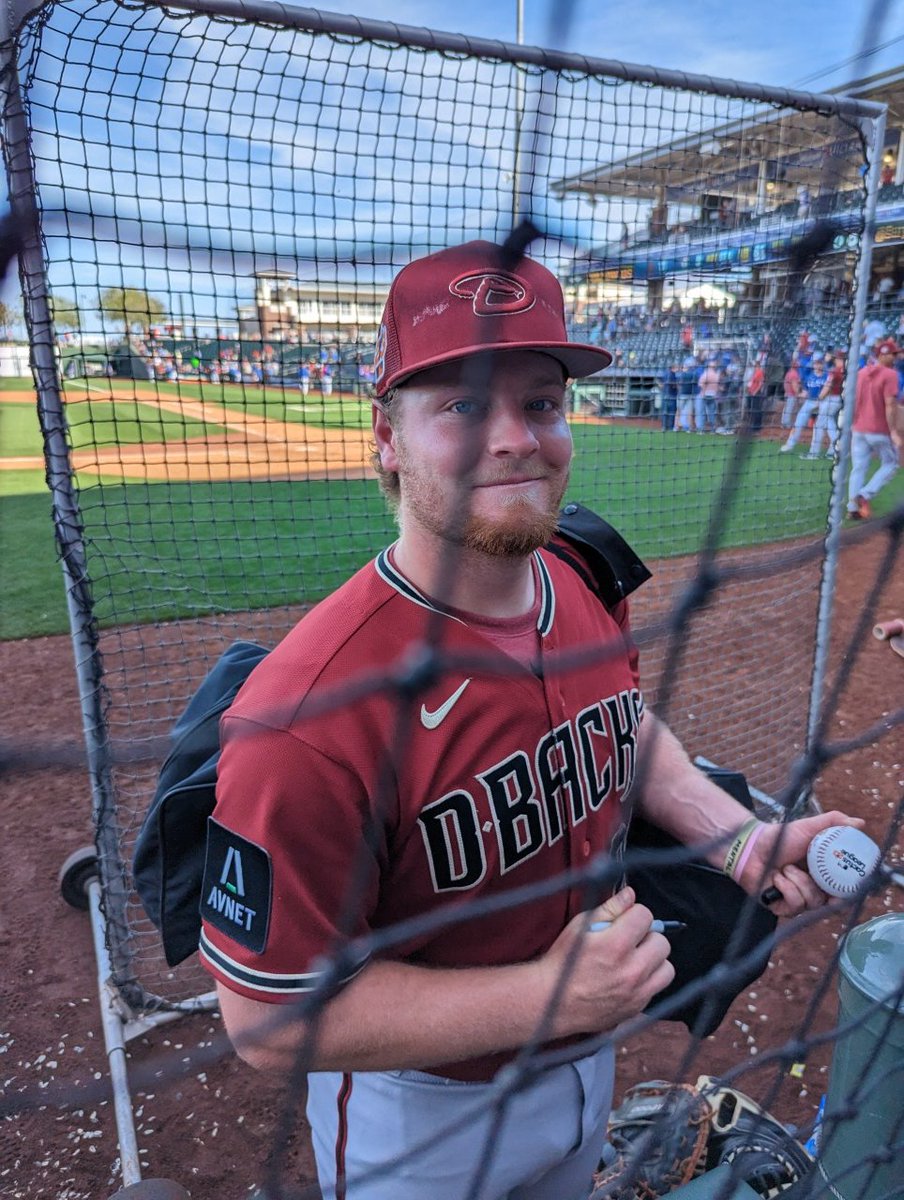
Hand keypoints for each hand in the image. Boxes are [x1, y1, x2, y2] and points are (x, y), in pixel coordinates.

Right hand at [539, 887, 674, 1037]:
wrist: (553, 1000)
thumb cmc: (564, 961)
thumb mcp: (580, 926)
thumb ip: (609, 908)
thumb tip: (630, 895)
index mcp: (616, 944)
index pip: (645, 916)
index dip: (634, 914)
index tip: (625, 920)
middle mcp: (631, 969)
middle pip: (661, 941)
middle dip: (647, 936)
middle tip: (629, 940)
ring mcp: (637, 991)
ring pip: (666, 966)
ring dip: (653, 959)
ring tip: (634, 959)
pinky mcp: (637, 1006)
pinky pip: (658, 986)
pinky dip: (649, 979)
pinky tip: (630, 976)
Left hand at [738, 810, 864, 916]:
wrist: (753, 845)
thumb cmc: (781, 837)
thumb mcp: (810, 827)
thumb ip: (834, 822)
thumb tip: (860, 823)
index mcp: (825, 876)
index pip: (845, 891)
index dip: (852, 893)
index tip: (854, 887)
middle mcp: (814, 891)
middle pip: (833, 904)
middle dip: (830, 894)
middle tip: (824, 882)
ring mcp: (799, 901)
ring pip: (814, 902)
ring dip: (800, 881)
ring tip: (787, 867)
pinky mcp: (783, 909)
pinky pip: (796, 903)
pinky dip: (787, 886)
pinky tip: (777, 878)